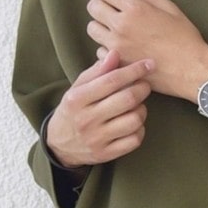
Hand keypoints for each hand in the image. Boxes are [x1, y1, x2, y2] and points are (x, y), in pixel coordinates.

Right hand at [45, 47, 152, 167]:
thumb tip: (115, 53)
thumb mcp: (78, 87)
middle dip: (142, 88)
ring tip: (137, 106)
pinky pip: (134, 140)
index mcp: (78, 99)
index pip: (111, 80)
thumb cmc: (74, 110)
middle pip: (126, 99)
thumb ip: (97, 71)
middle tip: (144, 85)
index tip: (148, 64)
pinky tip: (134, 124)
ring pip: (134, 120)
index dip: (134, 70)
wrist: (59, 145)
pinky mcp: (106, 154)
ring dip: (142, 110)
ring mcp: (96, 139)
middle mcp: (86, 119)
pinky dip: (140, 129)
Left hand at [87, 0, 207, 103]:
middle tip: (115, 14)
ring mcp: (117, 47)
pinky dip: (107, 50)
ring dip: (102, 28)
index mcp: (134, 8)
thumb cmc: (185, 38)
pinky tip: (122, 51)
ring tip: (117, 33)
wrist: (191, 71)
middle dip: (102, 7)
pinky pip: (99, 52)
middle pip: (93, 7)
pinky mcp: (118, 65)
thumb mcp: (168, 8)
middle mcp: (121, 25)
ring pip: (92, 29)